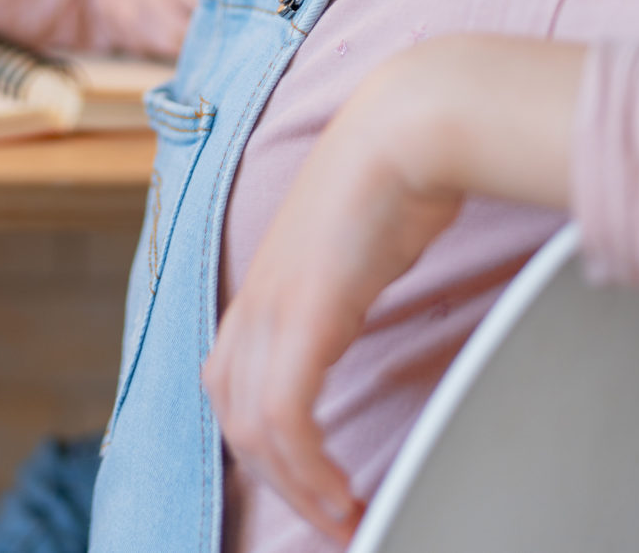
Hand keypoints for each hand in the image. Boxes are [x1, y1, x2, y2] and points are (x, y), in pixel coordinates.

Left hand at [201, 35, 585, 544]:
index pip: (229, 380)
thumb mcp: (362, 236)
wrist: (409, 125)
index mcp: (265, 282)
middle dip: (275, 478)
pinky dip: (308, 470)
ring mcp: (273, 306)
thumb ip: (352, 273)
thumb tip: (378, 291)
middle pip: (230, 414)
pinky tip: (344, 496)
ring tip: (341, 519)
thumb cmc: (403, 169)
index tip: (306, 480)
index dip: (259, 439)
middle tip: (328, 516)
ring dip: (295, 487)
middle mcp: (257, 299)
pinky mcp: (302, 315)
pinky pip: (284, 418)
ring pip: (252, 427)